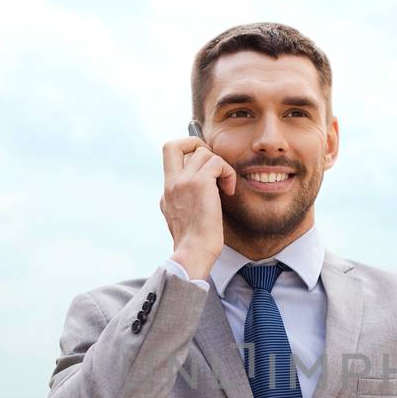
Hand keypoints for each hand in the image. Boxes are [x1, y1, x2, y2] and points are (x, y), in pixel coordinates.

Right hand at [160, 137, 235, 280]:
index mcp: (167, 193)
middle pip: (172, 145)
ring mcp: (183, 182)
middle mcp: (171, 184)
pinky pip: (217, 162)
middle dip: (193, 143)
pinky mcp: (199, 183)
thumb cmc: (195, 245)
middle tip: (211, 163)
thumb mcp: (184, 221)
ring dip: (220, 166)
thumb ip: (187, 203)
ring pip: (203, 152)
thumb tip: (205, 194)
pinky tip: (228, 191)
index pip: (170, 161)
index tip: (205, 172)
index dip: (189, 158)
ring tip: (225, 187)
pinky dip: (228, 173)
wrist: (194, 254)